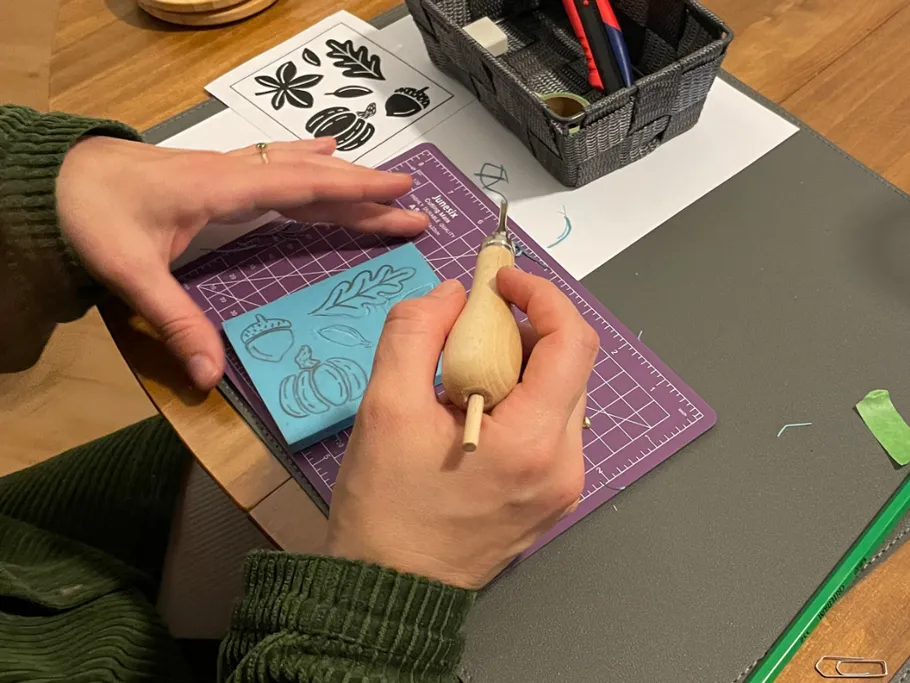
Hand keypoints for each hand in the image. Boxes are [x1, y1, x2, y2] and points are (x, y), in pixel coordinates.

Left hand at [56, 136, 427, 388]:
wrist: (58, 179)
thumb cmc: (92, 217)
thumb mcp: (130, 273)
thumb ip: (175, 322)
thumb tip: (210, 377)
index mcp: (225, 189)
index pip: (304, 187)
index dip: (354, 191)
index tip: (401, 193)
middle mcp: (236, 173)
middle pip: (312, 180)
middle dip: (364, 193)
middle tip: (413, 205)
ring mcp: (228, 169)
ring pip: (298, 170)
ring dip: (343, 179)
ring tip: (384, 183)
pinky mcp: (218, 174)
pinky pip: (276, 164)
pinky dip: (307, 162)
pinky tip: (322, 151)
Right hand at [326, 268, 597, 588]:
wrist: (388, 591)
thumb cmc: (385, 506)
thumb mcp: (385, 408)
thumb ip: (415, 333)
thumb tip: (452, 294)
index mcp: (533, 442)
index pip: (572, 342)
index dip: (541, 295)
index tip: (498, 281)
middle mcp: (565, 464)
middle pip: (571, 365)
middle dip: (527, 327)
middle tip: (474, 322)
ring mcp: (563, 486)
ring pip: (563, 394)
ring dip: (524, 363)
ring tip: (467, 368)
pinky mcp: (551, 498)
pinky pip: (552, 427)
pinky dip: (523, 398)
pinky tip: (477, 407)